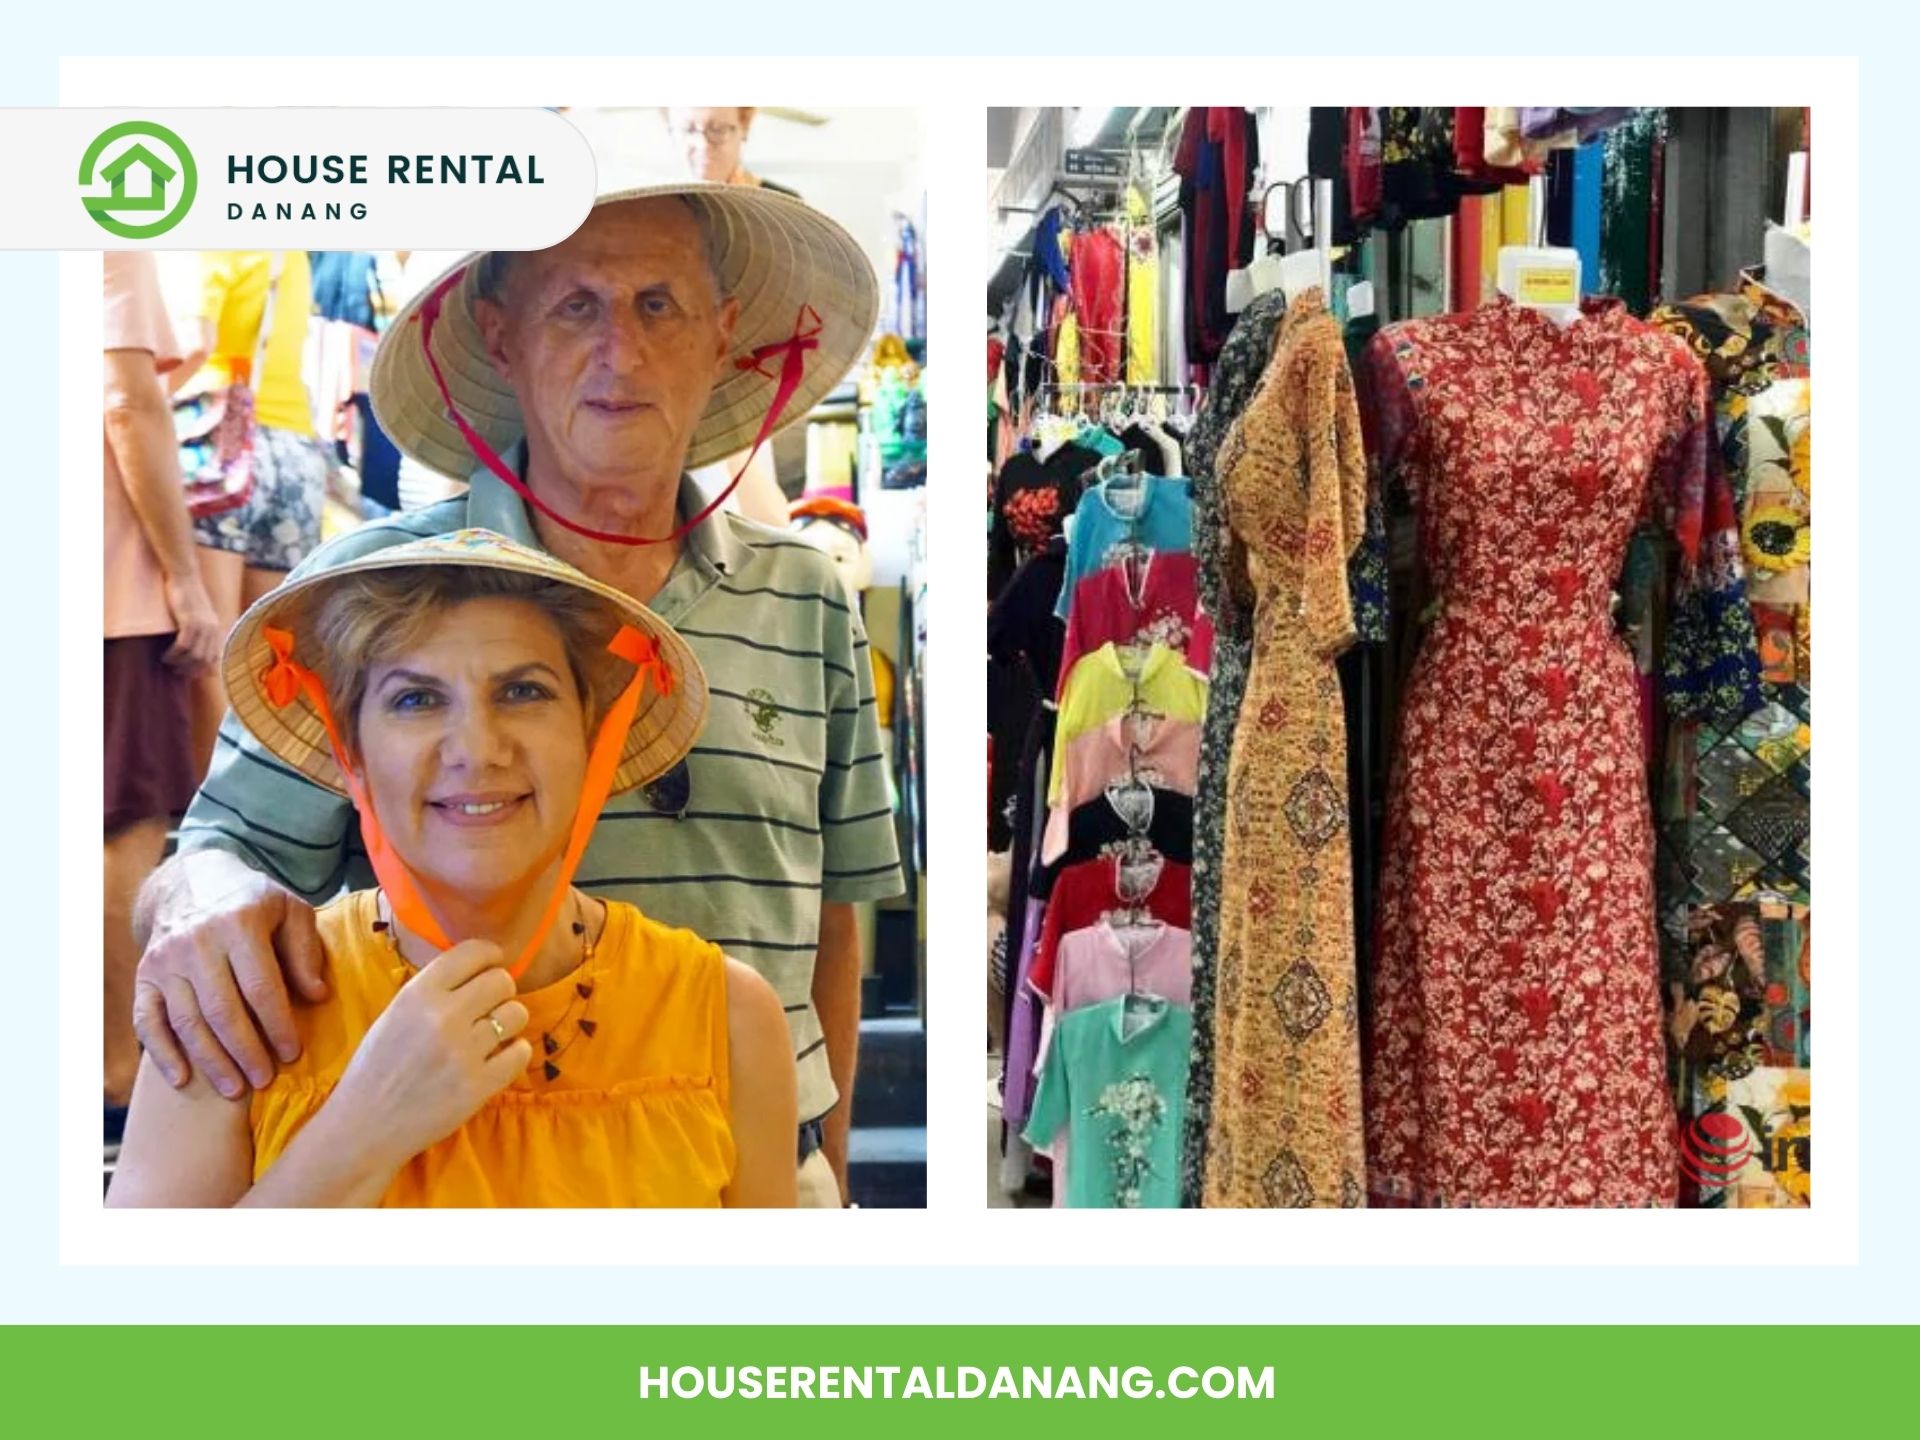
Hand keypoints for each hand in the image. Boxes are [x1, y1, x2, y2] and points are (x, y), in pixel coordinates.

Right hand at [134, 854, 328, 1097]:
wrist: (191, 883)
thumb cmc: (252, 903)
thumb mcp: (290, 910)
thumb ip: (306, 951)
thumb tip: (318, 996)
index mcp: (239, 923)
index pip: (261, 986)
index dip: (278, 1025)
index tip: (293, 1054)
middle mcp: (196, 942)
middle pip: (223, 1010)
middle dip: (246, 1051)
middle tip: (265, 1081)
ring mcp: (165, 961)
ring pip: (187, 1022)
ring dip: (211, 1061)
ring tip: (235, 1090)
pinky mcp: (144, 977)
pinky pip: (148, 1022)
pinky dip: (162, 1054)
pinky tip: (182, 1080)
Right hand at [160, 572, 222, 673]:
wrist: (185, 577)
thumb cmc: (187, 595)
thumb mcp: (199, 614)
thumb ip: (200, 628)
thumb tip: (193, 646)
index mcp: (216, 629)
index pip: (216, 658)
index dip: (204, 670)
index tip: (191, 674)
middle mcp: (213, 629)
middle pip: (205, 660)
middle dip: (191, 670)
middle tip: (177, 672)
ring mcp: (202, 625)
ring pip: (194, 655)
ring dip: (180, 664)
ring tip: (169, 663)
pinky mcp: (190, 621)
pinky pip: (183, 645)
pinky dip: (174, 654)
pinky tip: (165, 656)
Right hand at [327, 940, 531, 1167]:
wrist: (364, 1126)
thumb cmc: (377, 1068)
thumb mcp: (395, 1014)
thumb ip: (434, 990)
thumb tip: (478, 969)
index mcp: (418, 994)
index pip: (473, 952)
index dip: (490, 956)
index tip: (492, 965)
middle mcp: (443, 1017)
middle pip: (502, 981)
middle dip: (500, 991)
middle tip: (489, 1007)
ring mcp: (464, 1052)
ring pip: (517, 1014)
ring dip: (509, 1022)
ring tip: (492, 1034)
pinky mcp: (479, 1085)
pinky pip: (521, 1052)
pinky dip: (514, 1053)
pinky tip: (497, 1058)